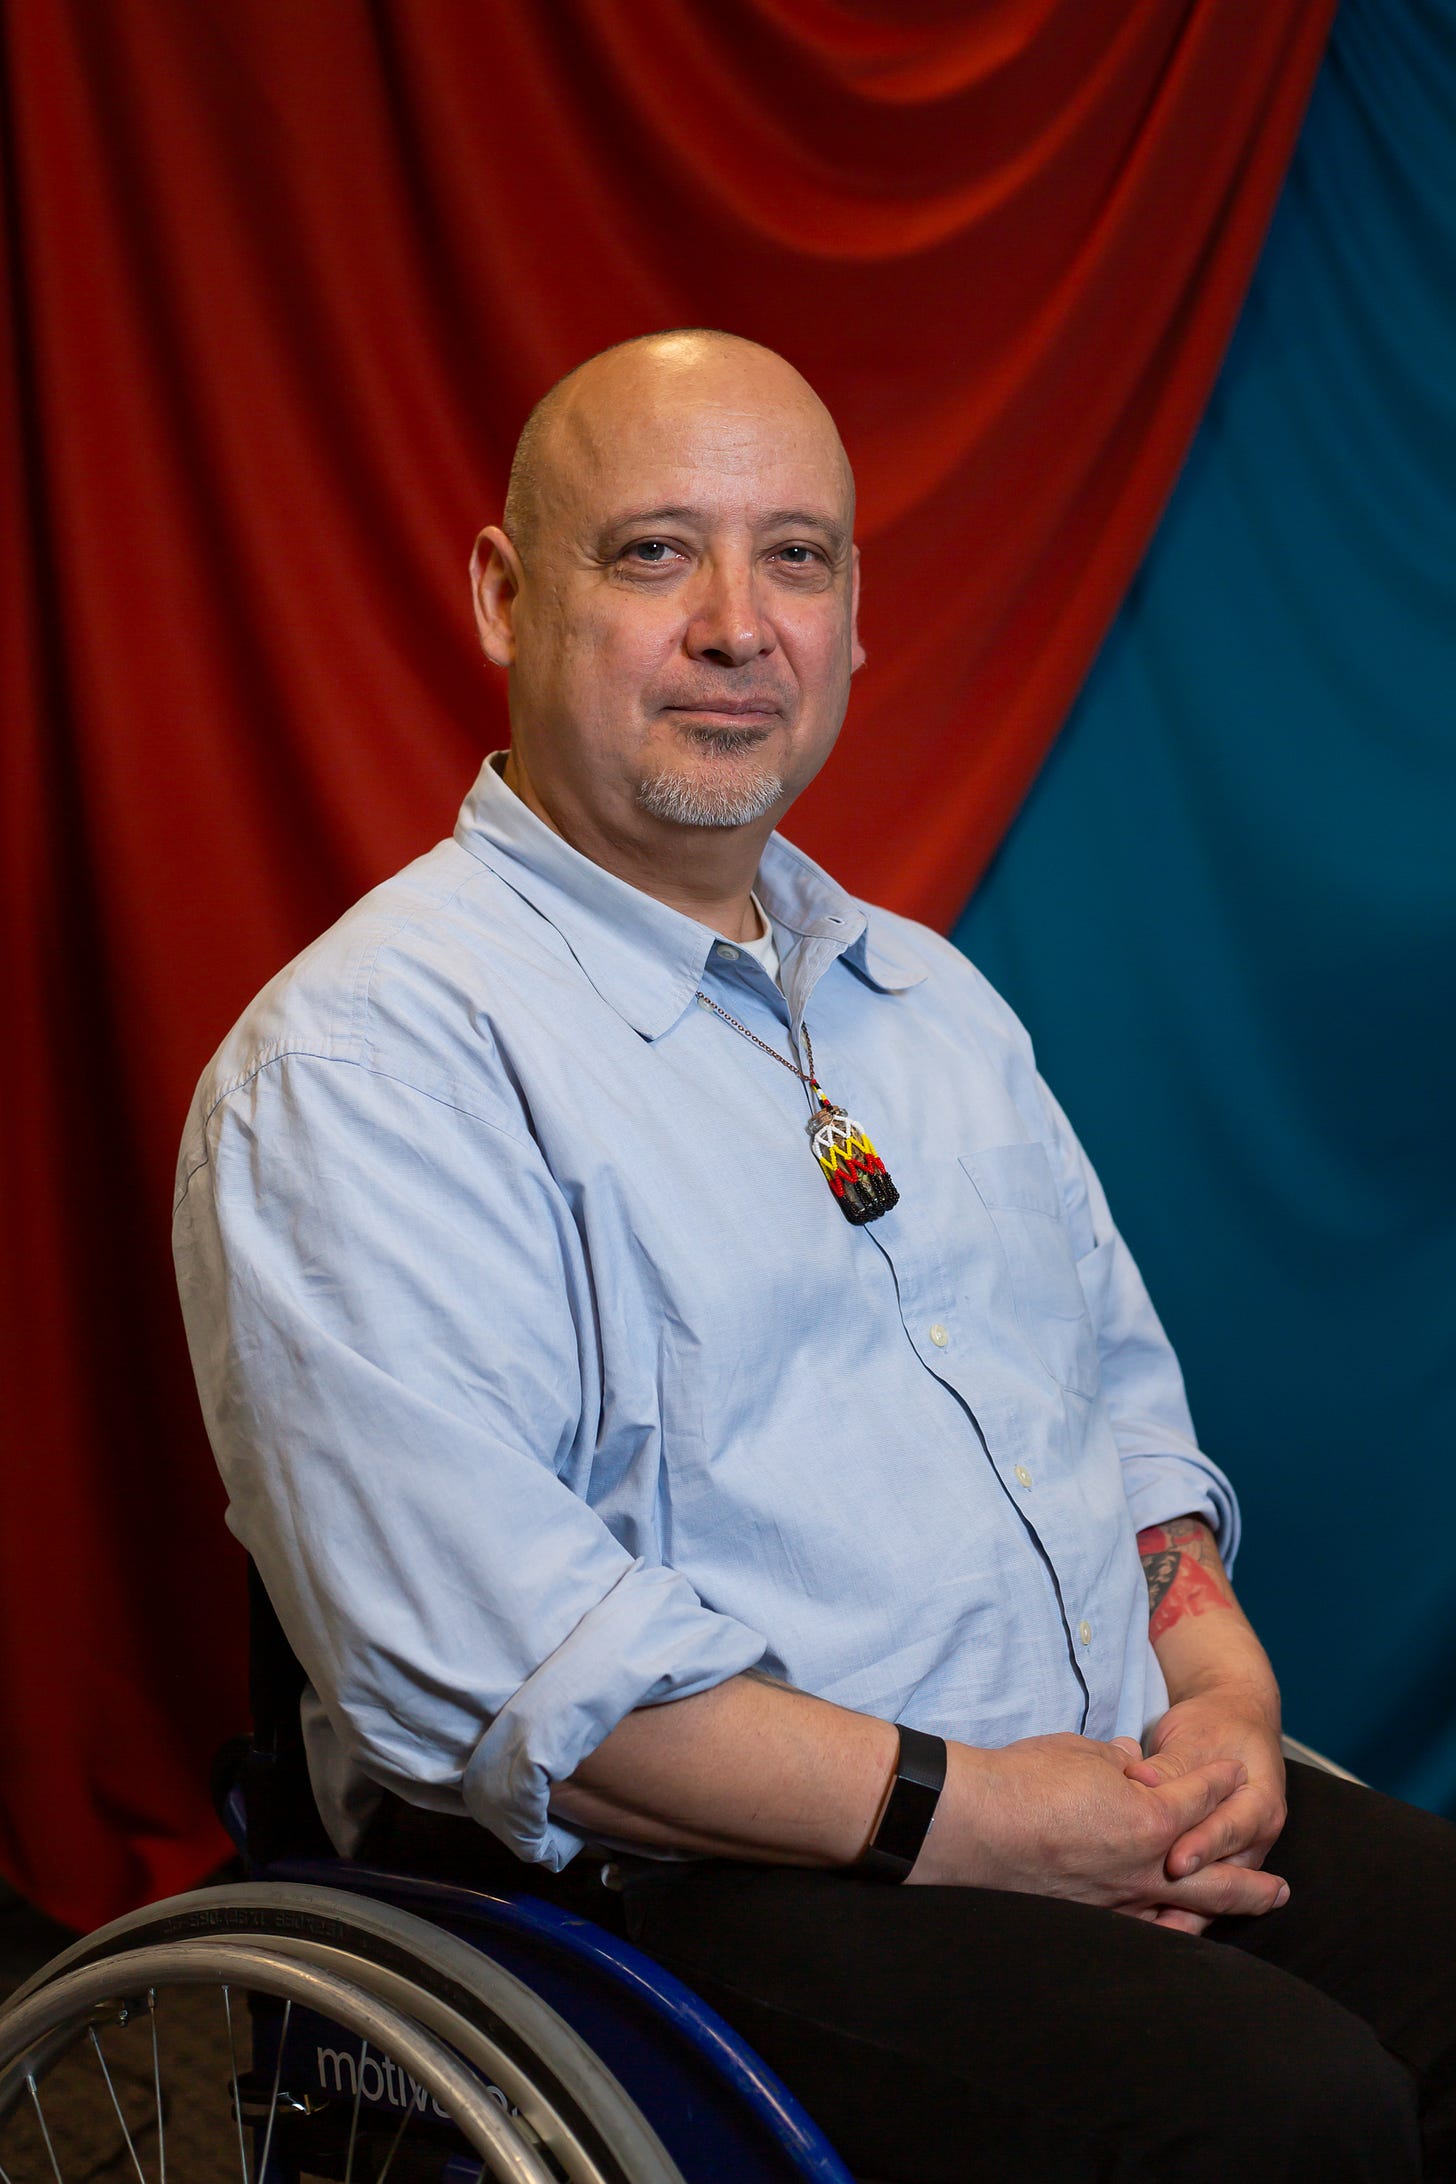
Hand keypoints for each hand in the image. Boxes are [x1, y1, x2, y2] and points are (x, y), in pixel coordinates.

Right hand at [910, 1731, 1288, 1922]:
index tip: (1234, 1774)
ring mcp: (1119, 1900)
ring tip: (1240, 1922)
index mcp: (1150, 1818)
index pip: (1198, 1795)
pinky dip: (1166, 1932)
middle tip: (1281, 1887)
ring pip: (1186, 1913)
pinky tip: (1174, 1936)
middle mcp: (1145, 1867)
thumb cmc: (1022, 1780)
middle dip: (1252, 1878)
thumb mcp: (1079, 1752)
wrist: (971, 1823)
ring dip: (1221, 1913)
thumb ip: (1116, 1761)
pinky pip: (1142, 1929)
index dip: (1217, 1780)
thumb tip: (1130, 1762)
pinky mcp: (1089, 1917)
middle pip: (1217, 1874)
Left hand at [1123, 1684, 1286, 1934]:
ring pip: (1213, 1892)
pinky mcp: (1216, 1863)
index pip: (1231, 1830)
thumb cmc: (1214, 1728)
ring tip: (1152, 1932)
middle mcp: (1255, 1838)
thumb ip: (1171, 1766)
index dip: (1202, 1846)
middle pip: (1226, 1874)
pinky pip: (1200, 1891)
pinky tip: (1146, 1924)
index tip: (1175, 1862)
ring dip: (1184, 1911)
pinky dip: (1175, 1905)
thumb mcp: (1195, 1739)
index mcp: (1260, 1803)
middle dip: (1193, 1898)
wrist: (1234, 1723)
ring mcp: (1238, 1855)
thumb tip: (1140, 1778)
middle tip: (1160, 1919)